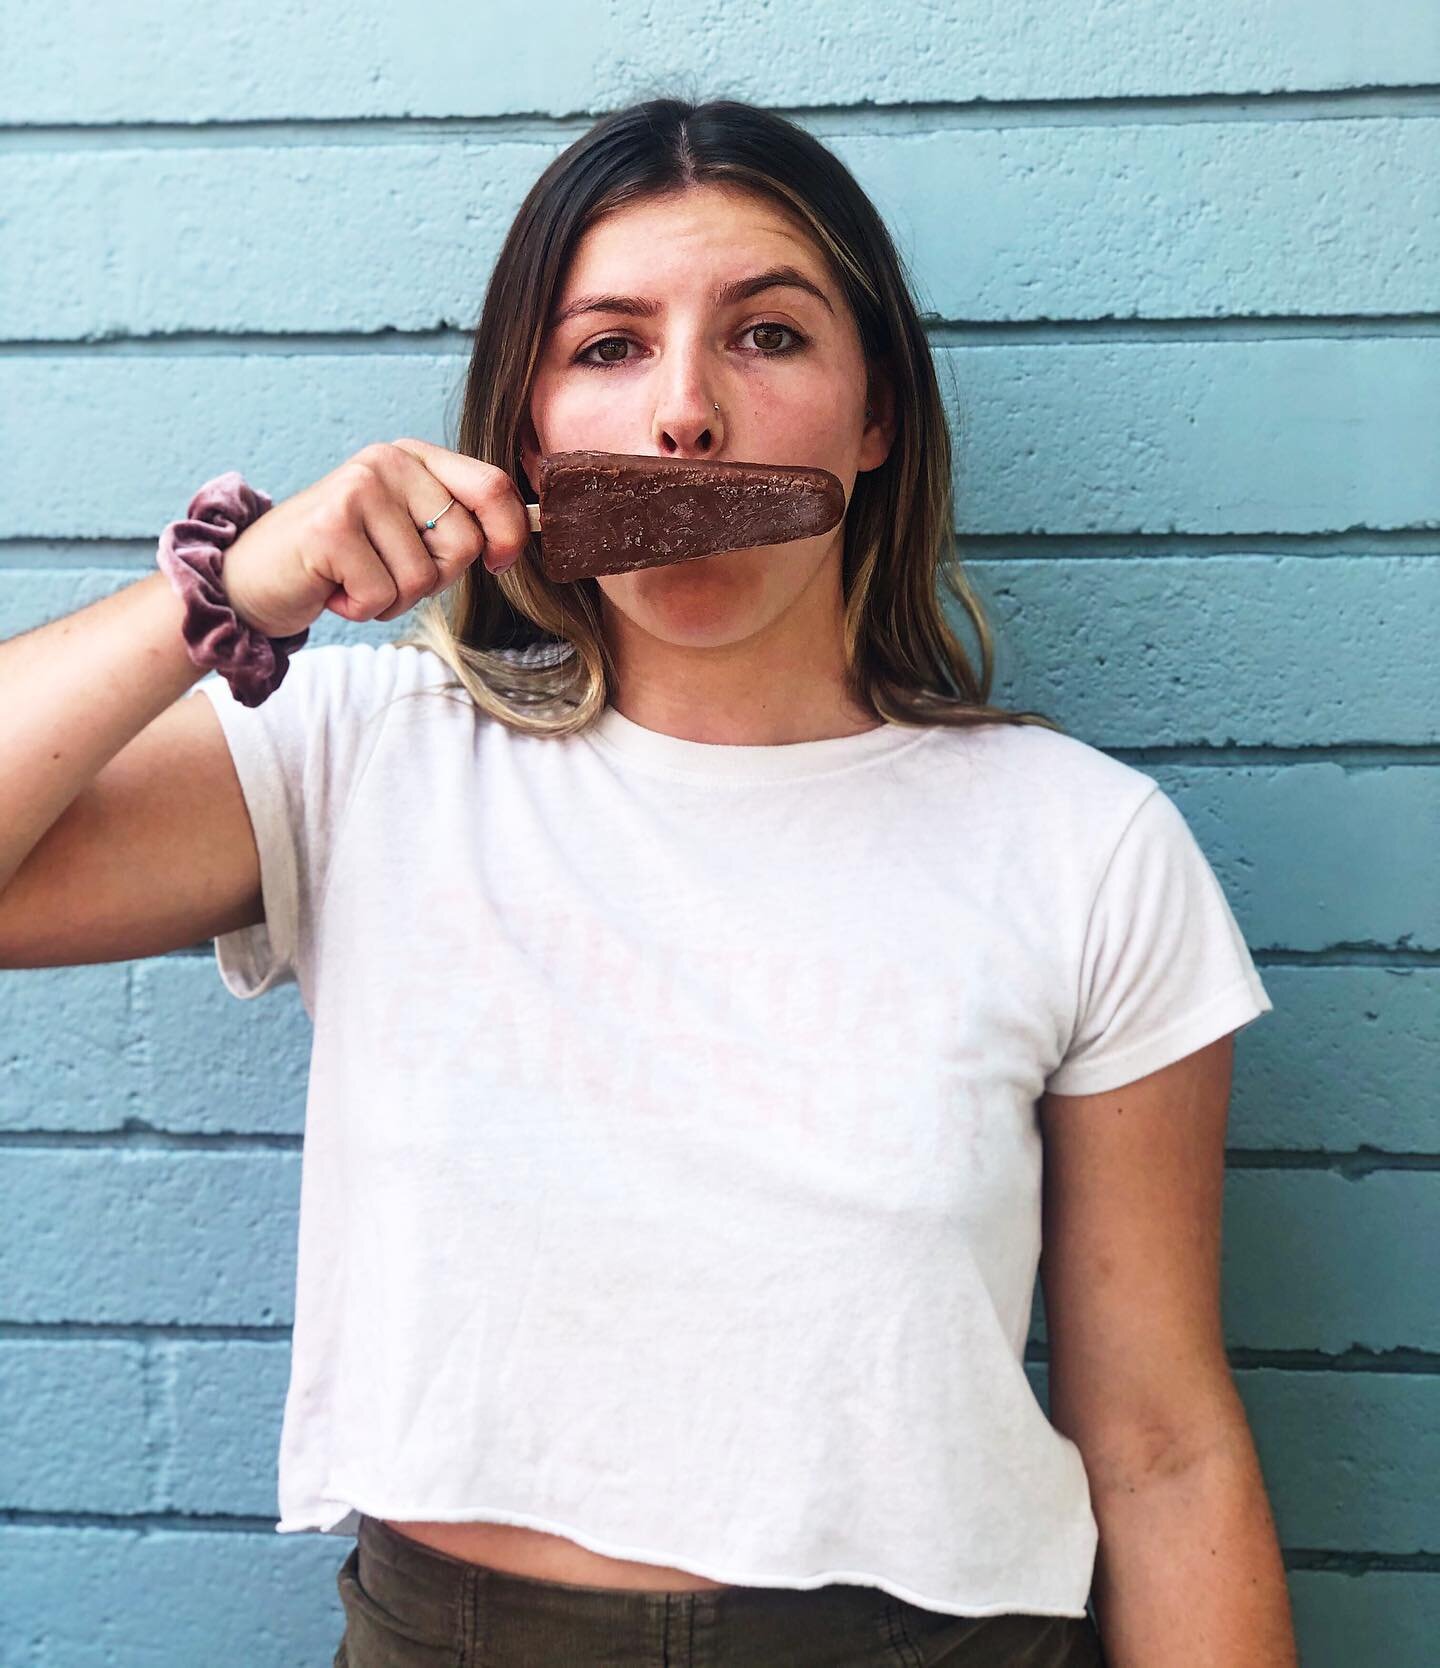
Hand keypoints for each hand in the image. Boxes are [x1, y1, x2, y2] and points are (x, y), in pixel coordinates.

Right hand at [220, 438, 531, 637]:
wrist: (254, 578)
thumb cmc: (340, 562)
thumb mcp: (404, 532)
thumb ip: (454, 524)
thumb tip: (519, 539)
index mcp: (413, 458)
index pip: (492, 486)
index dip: (509, 534)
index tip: (498, 563)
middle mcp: (386, 462)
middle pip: (463, 543)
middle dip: (433, 579)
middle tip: (386, 573)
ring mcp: (356, 489)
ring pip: (423, 577)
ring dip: (393, 599)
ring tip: (355, 579)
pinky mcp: (330, 528)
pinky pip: (383, 594)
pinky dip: (361, 608)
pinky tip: (333, 588)